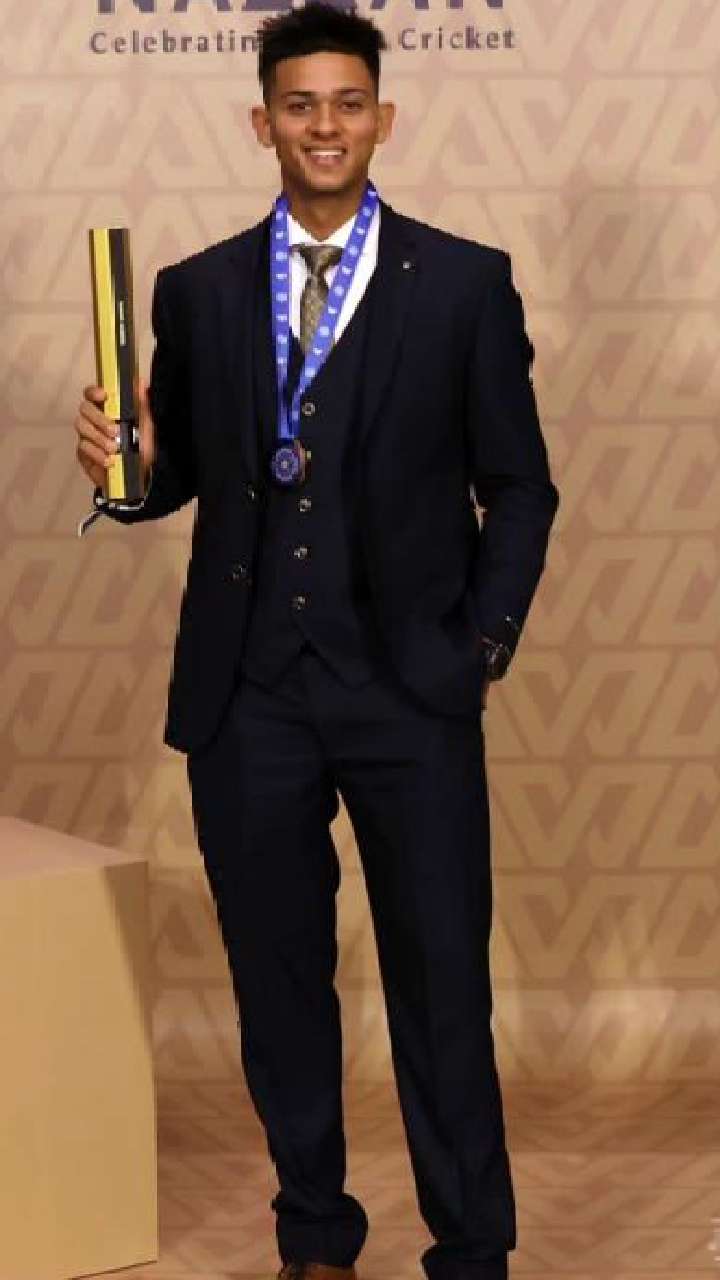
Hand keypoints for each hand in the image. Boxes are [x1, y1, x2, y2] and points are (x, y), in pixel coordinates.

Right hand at [74, 376, 155, 490]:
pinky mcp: (84, 453)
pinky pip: (83, 447)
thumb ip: (142, 404)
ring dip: (99, 437)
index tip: (104, 395)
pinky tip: (109, 460)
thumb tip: (142, 383)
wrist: (140, 476)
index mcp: (108, 409)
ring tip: (114, 448)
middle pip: (84, 409)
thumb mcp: (146, 425)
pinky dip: (97, 453)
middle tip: (114, 430)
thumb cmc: (141, 448)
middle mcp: (94, 420)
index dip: (93, 391)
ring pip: (82, 427)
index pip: (92, 393)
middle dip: (99, 419)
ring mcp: (87, 436)